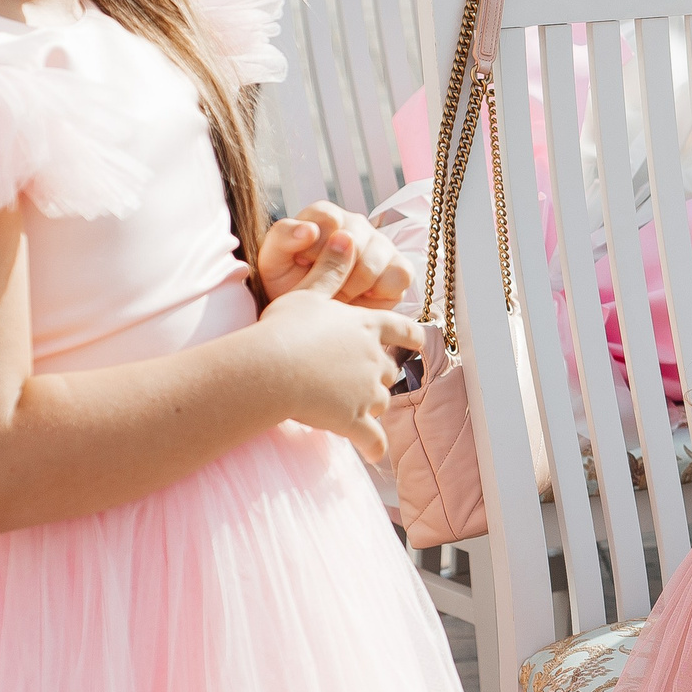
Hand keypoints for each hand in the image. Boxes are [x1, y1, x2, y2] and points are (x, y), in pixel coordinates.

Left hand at [259, 203, 411, 307]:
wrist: (310, 316)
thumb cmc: (290, 284)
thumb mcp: (273, 261)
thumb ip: (283, 237)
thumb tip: (309, 229)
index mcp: (325, 217)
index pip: (329, 218)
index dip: (316, 245)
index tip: (303, 263)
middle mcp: (356, 226)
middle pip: (355, 240)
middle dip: (334, 272)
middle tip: (321, 287)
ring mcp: (381, 246)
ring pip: (376, 260)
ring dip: (353, 285)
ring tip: (338, 297)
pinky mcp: (399, 269)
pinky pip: (400, 275)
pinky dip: (381, 291)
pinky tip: (362, 298)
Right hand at [260, 229, 423, 460]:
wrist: (272, 369)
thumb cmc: (285, 328)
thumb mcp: (309, 292)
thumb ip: (331, 269)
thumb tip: (346, 236)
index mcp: (368, 326)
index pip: (403, 330)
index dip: (411, 336)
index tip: (419, 341)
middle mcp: (376, 359)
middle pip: (390, 370)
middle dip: (380, 376)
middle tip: (359, 379)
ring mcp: (368, 391)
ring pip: (382, 401)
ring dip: (372, 405)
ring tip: (353, 409)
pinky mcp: (355, 420)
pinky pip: (373, 439)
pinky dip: (375, 447)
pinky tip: (376, 455)